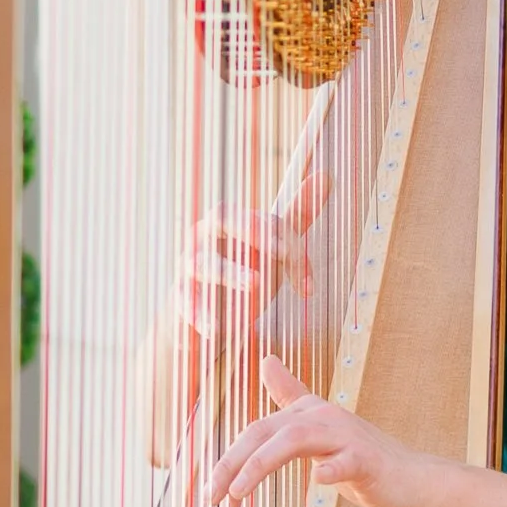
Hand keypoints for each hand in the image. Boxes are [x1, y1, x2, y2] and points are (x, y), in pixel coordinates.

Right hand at [177, 170, 328, 344]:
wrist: (209, 317)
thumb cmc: (245, 272)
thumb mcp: (274, 247)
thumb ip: (297, 216)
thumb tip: (327, 175)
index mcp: (229, 221)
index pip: (258, 217)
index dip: (284, 237)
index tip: (303, 271)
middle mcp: (205, 237)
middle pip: (222, 218)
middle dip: (252, 230)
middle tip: (280, 253)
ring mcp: (189, 268)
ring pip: (204, 262)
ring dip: (231, 273)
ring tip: (256, 284)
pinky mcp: (180, 299)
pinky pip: (186, 304)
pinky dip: (201, 316)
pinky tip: (216, 330)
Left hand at [205, 355, 446, 506]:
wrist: (416, 484)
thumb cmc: (364, 463)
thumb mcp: (320, 432)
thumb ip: (292, 397)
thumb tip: (267, 360)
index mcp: (308, 414)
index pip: (256, 430)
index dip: (228, 458)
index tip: (209, 492)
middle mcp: (323, 418)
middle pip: (266, 432)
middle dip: (232, 464)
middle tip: (211, 499)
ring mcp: (347, 438)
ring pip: (294, 440)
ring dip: (259, 466)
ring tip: (236, 496)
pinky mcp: (368, 462)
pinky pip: (345, 462)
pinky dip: (330, 470)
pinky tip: (318, 482)